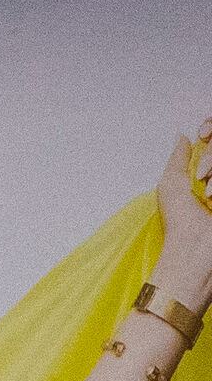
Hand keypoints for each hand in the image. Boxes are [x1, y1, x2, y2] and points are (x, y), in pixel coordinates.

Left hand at [157, 117, 211, 294]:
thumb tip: (182, 138)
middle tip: (203, 179)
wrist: (195, 247)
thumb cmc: (181, 220)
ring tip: (208, 195)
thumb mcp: (172, 184)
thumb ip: (178, 158)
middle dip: (210, 158)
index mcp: (207, 175)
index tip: (202, 134)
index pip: (211, 146)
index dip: (210, 134)